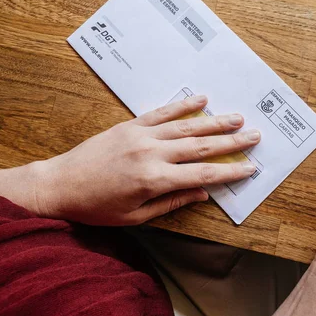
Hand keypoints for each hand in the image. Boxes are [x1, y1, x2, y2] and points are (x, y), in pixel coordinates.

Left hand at [33, 96, 259, 224]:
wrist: (60, 184)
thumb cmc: (96, 207)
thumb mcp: (135, 216)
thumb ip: (171, 203)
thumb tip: (202, 194)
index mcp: (154, 180)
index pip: (202, 175)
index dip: (229, 171)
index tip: (250, 167)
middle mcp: (151, 153)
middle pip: (201, 146)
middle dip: (231, 142)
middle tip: (255, 136)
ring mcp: (141, 135)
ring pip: (186, 126)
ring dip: (214, 121)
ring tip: (237, 118)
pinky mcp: (130, 125)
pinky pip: (161, 112)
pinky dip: (182, 105)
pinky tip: (200, 98)